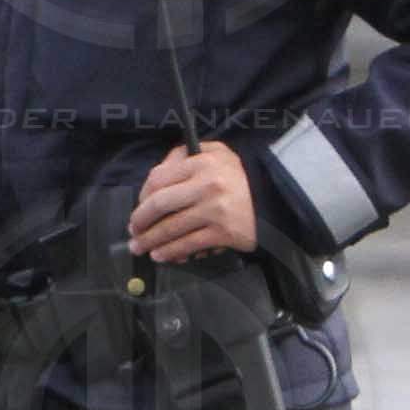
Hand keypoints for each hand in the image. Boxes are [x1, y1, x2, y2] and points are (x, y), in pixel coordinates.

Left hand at [127, 143, 256, 263]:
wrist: (276, 201)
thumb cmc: (241, 178)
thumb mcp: (218, 154)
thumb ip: (185, 155)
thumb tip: (157, 171)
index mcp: (203, 162)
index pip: (158, 178)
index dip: (142, 196)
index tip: (139, 208)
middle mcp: (208, 185)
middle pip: (159, 204)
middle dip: (140, 221)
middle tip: (133, 230)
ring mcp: (215, 210)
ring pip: (171, 228)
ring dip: (150, 241)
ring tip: (141, 247)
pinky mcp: (224, 232)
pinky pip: (188, 244)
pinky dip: (171, 252)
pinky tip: (162, 255)